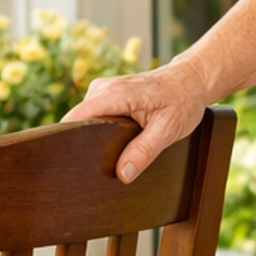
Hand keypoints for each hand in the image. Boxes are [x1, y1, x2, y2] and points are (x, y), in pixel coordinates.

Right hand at [66, 55, 213, 182]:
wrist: (191, 80)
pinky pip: (94, 116)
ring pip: (86, 119)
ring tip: (107, 154)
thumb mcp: (168, 129)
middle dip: (83, 142)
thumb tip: (123, 174)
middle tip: (94, 166)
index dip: (67, 137)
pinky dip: (99, 130)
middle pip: (78, 120)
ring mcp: (104, 90)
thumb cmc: (183, 101)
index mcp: (117, 93)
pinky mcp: (107, 95)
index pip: (78, 116)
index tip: (64, 159)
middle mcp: (104, 88)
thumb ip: (144, 151)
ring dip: (92, 137)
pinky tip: (112, 143)